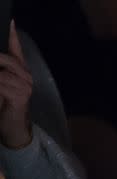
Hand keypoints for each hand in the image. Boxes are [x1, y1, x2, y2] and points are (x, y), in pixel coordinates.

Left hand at [0, 22, 31, 148]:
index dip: (14, 37)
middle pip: (6, 60)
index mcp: (21, 73)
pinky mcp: (20, 97)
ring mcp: (25, 87)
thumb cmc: (5, 108)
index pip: (17, 52)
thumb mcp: (2, 87)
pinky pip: (2, 85)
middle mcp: (26, 77)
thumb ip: (1, 75)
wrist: (14, 130)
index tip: (11, 23)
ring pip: (2, 73)